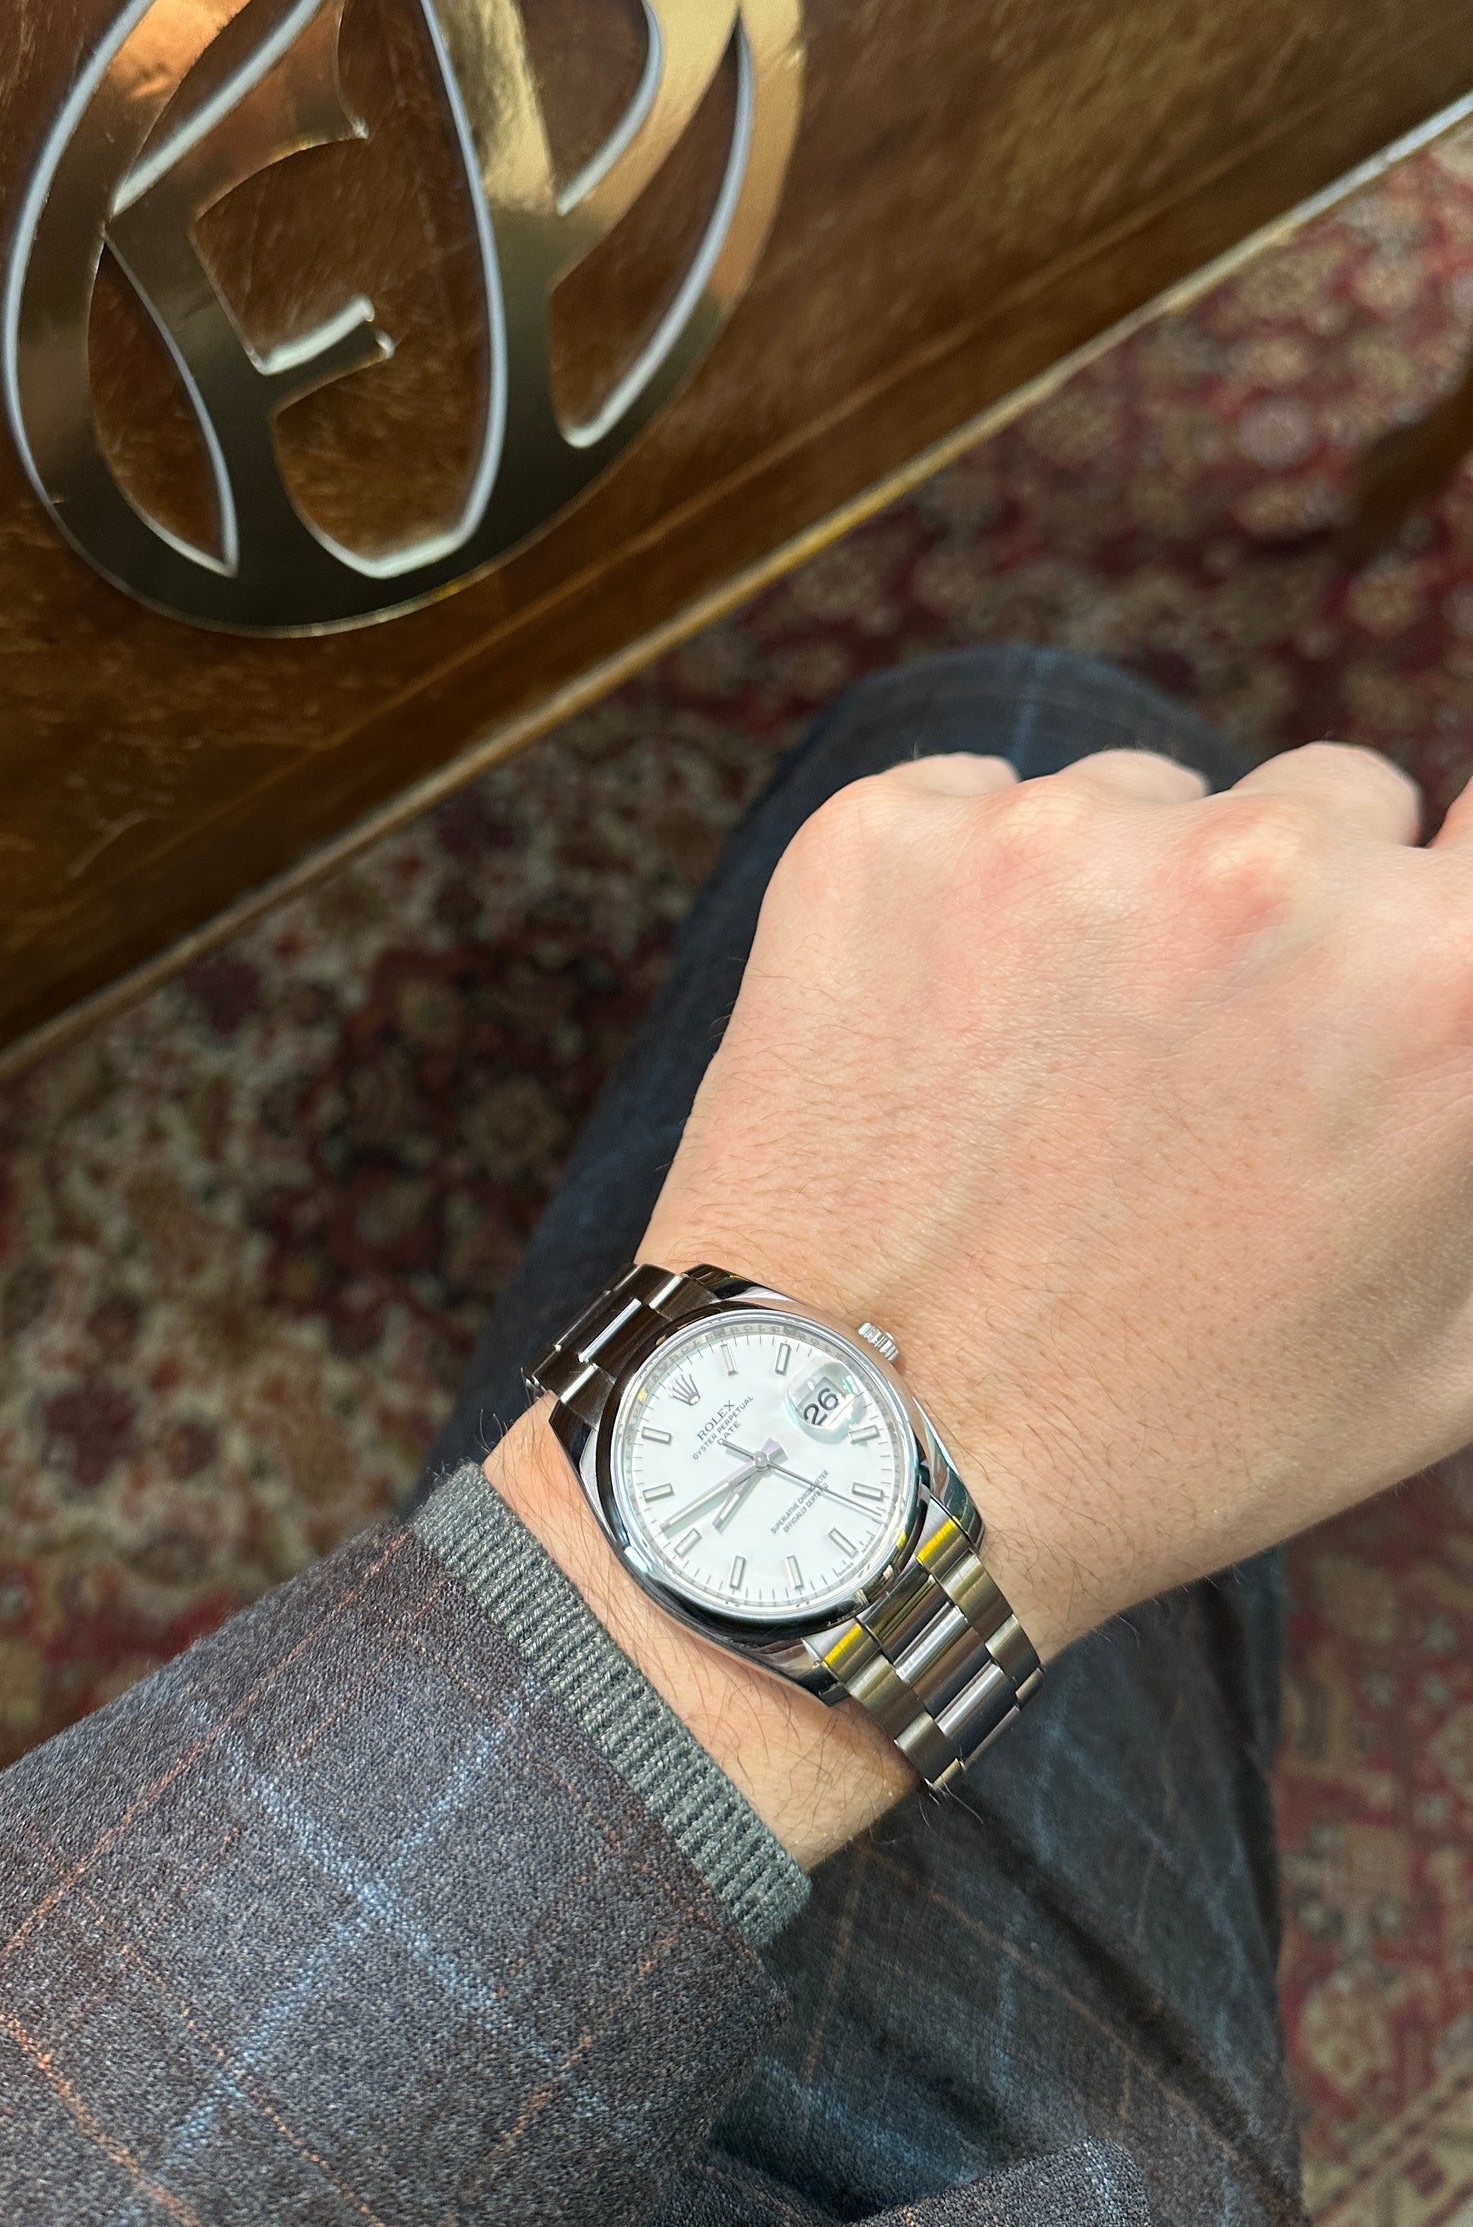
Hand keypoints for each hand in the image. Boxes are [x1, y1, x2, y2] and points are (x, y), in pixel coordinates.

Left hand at [491, 736, 1472, 1865]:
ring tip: (1053, 1086)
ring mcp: (1055, 837)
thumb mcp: (1446, 1347)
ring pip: (1143, 804)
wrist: (854, 1463)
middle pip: (1329, 805)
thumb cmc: (1166, 1433)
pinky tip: (942, 1049)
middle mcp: (1260, 872)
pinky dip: (964, 900)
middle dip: (1290, 916)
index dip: (1442, 896)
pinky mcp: (883, 837)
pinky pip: (972, 808)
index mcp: (1440, 982)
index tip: (1399, 945)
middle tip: (1202, 1074)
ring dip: (1120, 906)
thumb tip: (1458, 1018)